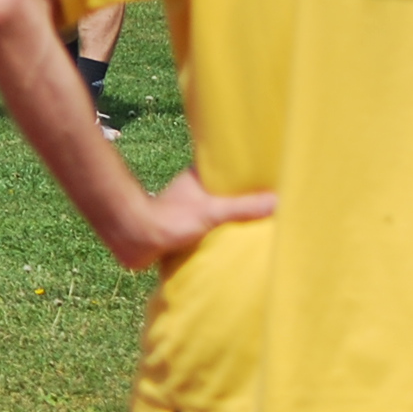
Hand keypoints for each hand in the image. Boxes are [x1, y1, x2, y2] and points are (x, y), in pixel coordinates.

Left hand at [104, 166, 275, 269]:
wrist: (134, 242)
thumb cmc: (168, 221)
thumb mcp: (212, 212)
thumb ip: (243, 207)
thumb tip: (279, 201)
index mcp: (199, 179)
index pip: (227, 168)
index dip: (247, 170)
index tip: (270, 173)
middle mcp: (193, 192)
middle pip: (225, 191)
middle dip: (245, 196)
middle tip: (273, 200)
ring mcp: (188, 211)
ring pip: (217, 211)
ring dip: (233, 217)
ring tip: (262, 221)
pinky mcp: (184, 231)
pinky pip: (209, 229)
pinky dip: (221, 233)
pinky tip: (237, 239)